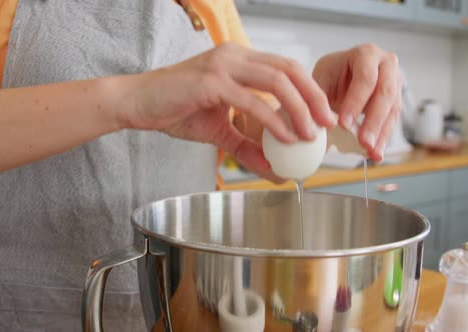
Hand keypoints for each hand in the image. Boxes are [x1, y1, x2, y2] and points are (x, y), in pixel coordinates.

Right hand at [118, 42, 337, 181]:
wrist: (137, 104)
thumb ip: (246, 146)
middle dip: (315, 96)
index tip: (325, 115)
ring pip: (276, 81)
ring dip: (299, 108)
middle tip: (329, 123)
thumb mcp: (219, 131)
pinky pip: (252, 101)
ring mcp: (223, 66)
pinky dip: (273, 120)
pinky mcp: (211, 82)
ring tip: (311, 134)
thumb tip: (273, 169)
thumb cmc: (175, 110)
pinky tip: (285, 137)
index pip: (286, 68)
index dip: (310, 90)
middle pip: (289, 69)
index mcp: (239, 60)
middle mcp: (234, 56)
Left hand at [312, 43, 401, 160]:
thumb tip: (318, 128)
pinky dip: (382, 139)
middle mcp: (387, 65)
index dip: (356, 101)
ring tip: (370, 152)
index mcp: (366, 54)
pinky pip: (392, 121)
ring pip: (392, 110)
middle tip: (362, 142)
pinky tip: (375, 154)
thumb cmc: (330, 76)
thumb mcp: (321, 81)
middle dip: (373, 121)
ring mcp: (396, 82)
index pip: (365, 78)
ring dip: (380, 134)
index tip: (343, 123)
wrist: (341, 77)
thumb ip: (320, 100)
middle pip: (384, 94)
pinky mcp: (396, 101)